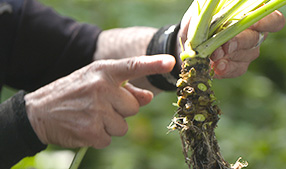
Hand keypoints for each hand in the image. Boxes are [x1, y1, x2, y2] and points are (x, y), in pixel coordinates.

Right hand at [25, 55, 174, 148]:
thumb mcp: (97, 82)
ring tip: (91, 116)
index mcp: (103, 71)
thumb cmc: (74, 93)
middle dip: (122, 111)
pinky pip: (109, 139)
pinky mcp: (90, 131)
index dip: (153, 64)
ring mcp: (96, 110)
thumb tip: (150, 96)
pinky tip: (85, 126)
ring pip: (123, 127)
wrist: (39, 111)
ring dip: (110, 125)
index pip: (133, 66)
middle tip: (101, 106)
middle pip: (134, 108)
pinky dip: (99, 136)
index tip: (170, 62)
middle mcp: (101, 88)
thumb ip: (126, 89)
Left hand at [178, 2, 285, 78]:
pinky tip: (215, 68)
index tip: (252, 24)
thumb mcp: (206, 10)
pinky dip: (225, 69)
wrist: (188, 42)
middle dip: (238, 42)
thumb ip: (216, 8)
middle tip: (224, 46)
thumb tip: (219, 7)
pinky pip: (237, 69)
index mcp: (251, 17)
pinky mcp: (238, 66)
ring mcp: (247, 52)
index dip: (266, 23)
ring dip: (229, 56)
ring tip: (213, 56)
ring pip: (246, 55)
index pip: (273, 20)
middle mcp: (254, 34)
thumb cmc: (200, 21)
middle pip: (255, 39)